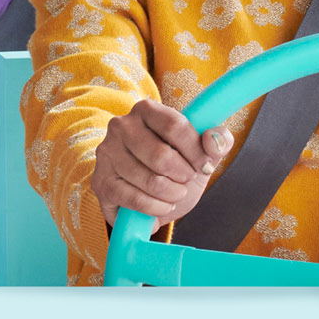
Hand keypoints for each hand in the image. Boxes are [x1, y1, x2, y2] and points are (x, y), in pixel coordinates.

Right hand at [90, 97, 234, 226]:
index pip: (175, 126)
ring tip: (174, 194)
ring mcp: (107, 153)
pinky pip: (135, 199)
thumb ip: (217, 142)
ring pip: (150, 180)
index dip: (196, 151)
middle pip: (161, 155)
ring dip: (172, 195)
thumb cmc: (175, 167)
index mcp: (146, 110)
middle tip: (186, 181)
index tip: (205, 166)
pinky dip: (156, 208)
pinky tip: (161, 206)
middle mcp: (121, 126)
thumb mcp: (200, 154)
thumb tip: (214, 139)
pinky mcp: (101, 181)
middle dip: (183, 175)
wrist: (148, 195)